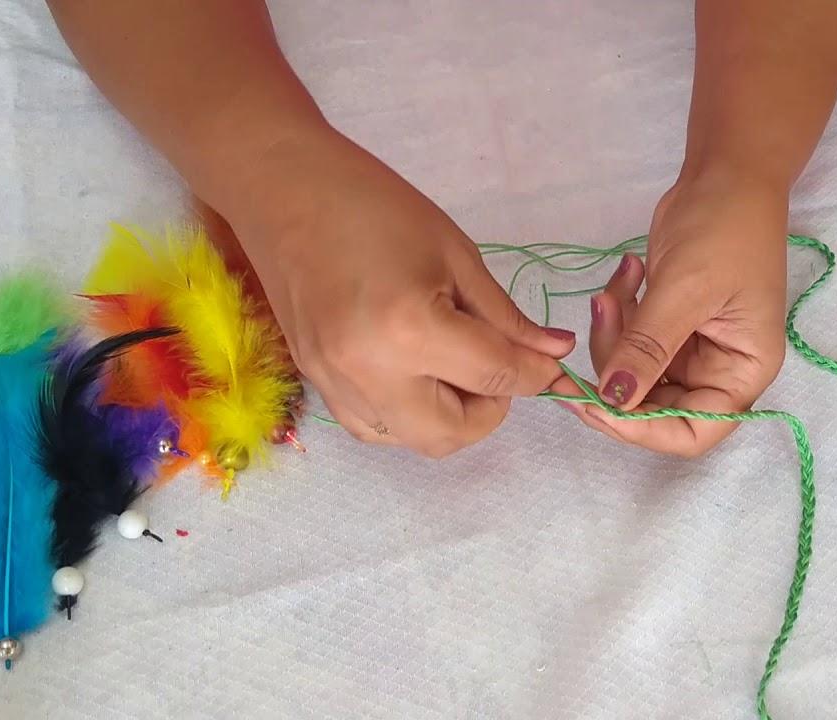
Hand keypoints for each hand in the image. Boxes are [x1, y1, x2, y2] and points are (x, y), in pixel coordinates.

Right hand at [223, 127, 575, 457]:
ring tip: (454, 364)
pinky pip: (376, 429)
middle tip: (497, 365)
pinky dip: (409, 415)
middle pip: (454, 433)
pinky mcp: (316, 385)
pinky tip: (416, 372)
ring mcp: (335, 385)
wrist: (282, 188)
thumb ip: (505, 317)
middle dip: (492, 408)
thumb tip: (554, 355)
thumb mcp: (456, 254)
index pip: (496, 378)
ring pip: (414, 441)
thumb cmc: (375, 204)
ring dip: (450, 417)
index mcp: (411, 329)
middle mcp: (370, 372)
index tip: (552, 364)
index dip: (537, 374)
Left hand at [551, 173, 788, 456]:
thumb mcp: (685, 289)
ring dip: (612, 336)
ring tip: (612, 289)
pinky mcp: (666, 324)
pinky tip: (626, 273)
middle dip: (616, 373)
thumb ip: (647, 348)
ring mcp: (691, 348)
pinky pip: (629, 341)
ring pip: (632, 373)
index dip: (644, 429)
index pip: (695, 432)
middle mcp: (720, 370)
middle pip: (655, 406)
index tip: (598, 403)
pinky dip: (618, 315)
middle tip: (595, 327)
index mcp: (743, 371)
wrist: (726, 172)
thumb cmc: (725, 228)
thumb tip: (613, 401)